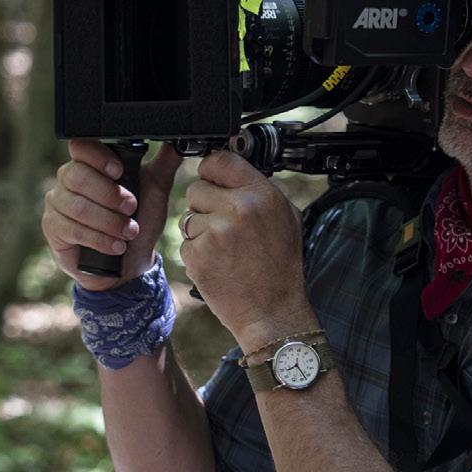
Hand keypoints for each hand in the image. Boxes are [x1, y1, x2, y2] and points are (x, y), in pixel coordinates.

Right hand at [43, 140, 184, 288]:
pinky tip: (115, 246)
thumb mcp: (155, 189)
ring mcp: (57, 203)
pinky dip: (99, 239)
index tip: (119, 171)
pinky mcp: (52, 228)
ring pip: (76, 205)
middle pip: (76, 175)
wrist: (128, 262)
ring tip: (129, 232)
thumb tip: (180, 137)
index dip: (98, 156)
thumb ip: (165, 161)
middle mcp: (68, 179)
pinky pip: (71, 229)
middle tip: (132, 208)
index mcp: (90, 163)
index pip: (81, 146)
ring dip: (108, 221)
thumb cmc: (139, 221)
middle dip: (108, 194)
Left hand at [176, 149, 313, 345]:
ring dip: (201, 232)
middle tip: (227, 229)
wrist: (272, 312)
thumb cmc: (281, 267)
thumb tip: (232, 171)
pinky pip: (185, 243)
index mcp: (262, 195)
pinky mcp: (197, 254)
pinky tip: (218, 265)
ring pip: (189, 217)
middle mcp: (239, 209)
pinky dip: (197, 254)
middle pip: (197, 188)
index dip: (212, 170)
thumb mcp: (285, 218)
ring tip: (227, 251)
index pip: (220, 160)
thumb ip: (258, 191)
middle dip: (206, 206)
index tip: (213, 179)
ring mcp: (215, 232)